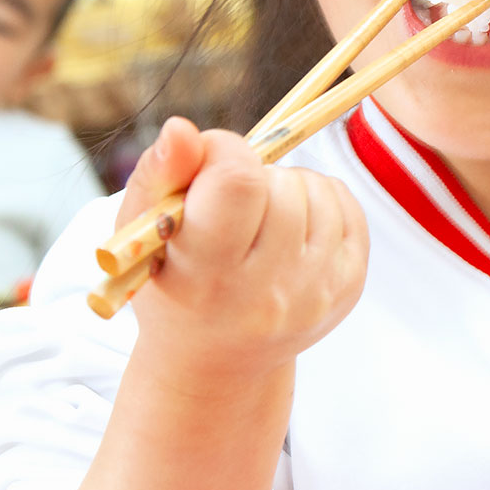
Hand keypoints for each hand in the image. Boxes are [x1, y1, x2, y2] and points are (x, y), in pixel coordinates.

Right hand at [122, 117, 368, 386]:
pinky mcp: (348, 288)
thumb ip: (159, 176)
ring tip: (258, 218)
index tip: (207, 162)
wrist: (216, 362)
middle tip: (229, 205)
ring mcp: (315, 294)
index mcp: (207, 278)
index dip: (223, 152)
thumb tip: (183, 128)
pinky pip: (347, 206)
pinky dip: (319, 199)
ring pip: (317, 190)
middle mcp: (268, 294)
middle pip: (281, 186)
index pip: (238, 184)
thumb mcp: (141, 234)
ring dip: (286, 187)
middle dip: (253, 176)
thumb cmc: (171, 283)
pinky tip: (290, 225)